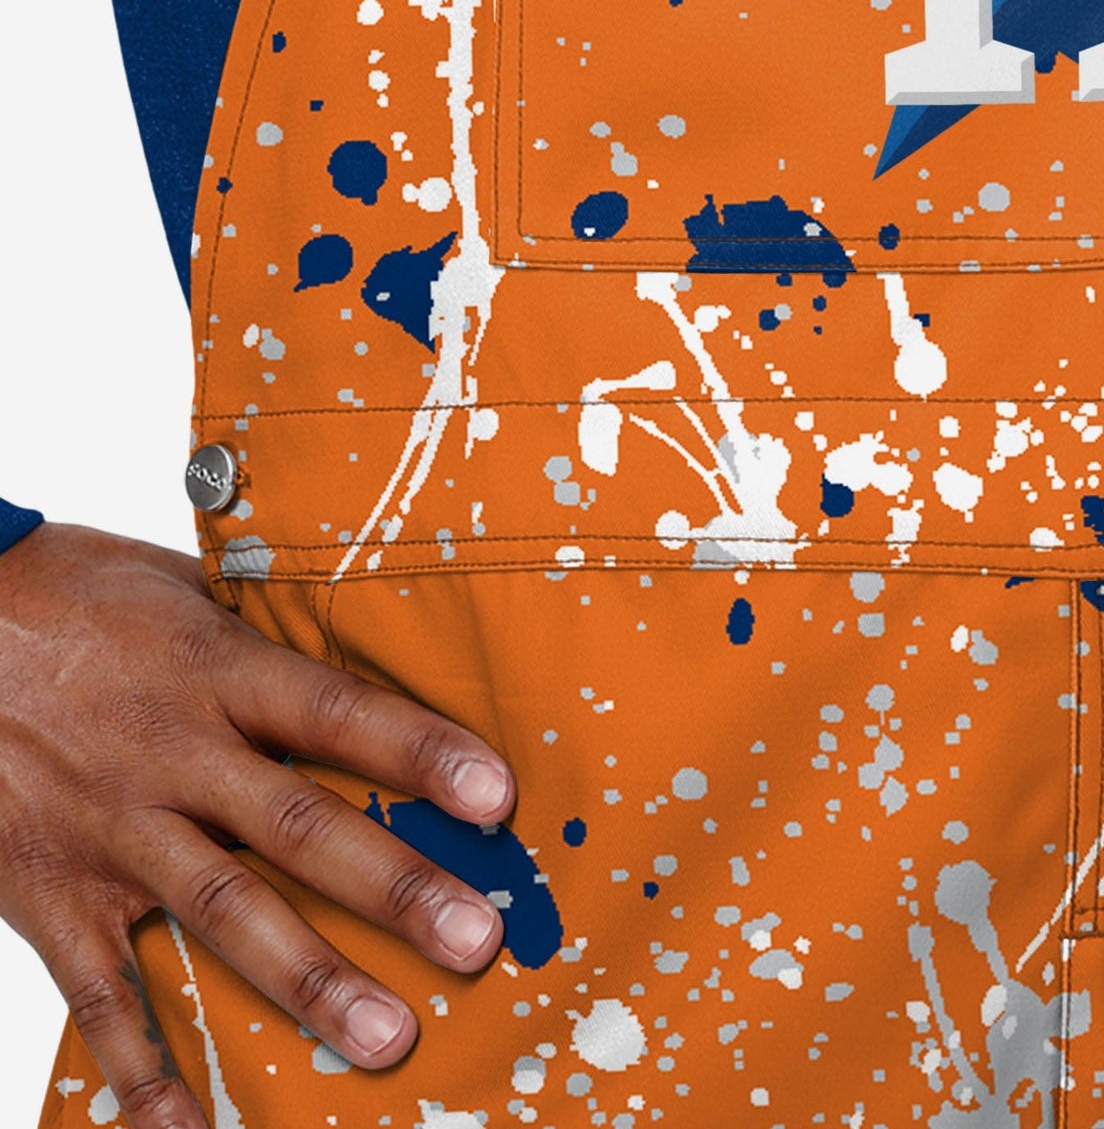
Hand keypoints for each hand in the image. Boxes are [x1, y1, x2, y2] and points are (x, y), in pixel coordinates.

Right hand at [0, 520, 520, 1128]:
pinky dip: (145, 1070)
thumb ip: (268, 636)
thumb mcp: (186, 590)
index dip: (420, 753)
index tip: (498, 798)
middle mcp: (173, 756)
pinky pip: (101, 996)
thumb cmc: (78, 596)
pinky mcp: (49, 895)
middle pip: (299, 829)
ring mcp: (113, 833)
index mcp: (216, 672)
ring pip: (223, 915)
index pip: (337, 713)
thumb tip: (377, 639)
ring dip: (308, 982)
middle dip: (393, 891)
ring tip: (385, 1039)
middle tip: (476, 943)